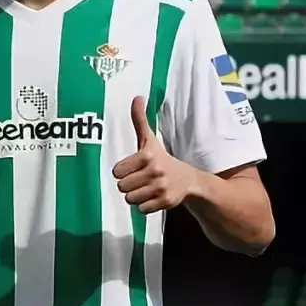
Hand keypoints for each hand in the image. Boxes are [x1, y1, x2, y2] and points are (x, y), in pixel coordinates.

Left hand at [112, 96, 198, 213]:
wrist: (189, 180)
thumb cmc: (162, 158)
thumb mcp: (149, 140)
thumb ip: (140, 120)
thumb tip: (137, 97)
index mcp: (147, 156)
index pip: (117, 171)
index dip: (122, 171)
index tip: (133, 168)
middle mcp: (154, 172)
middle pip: (122, 187)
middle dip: (128, 184)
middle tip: (139, 179)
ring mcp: (160, 188)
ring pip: (130, 199)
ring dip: (135, 195)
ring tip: (145, 188)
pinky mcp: (164, 203)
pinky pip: (140, 209)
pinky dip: (144, 205)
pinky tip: (152, 196)